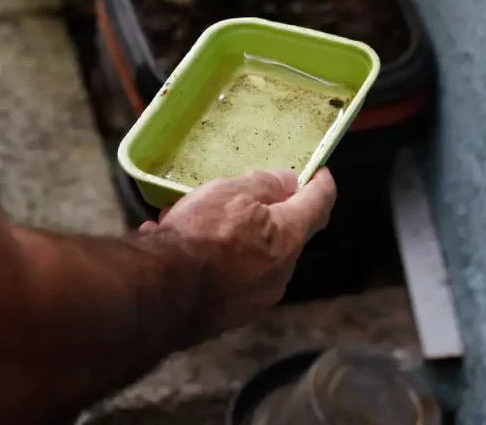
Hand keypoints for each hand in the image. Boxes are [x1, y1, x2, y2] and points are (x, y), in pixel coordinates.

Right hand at [139, 168, 335, 334]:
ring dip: (231, 238)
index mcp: (289, 237)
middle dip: (266, 215)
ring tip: (191, 222)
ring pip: (251, 257)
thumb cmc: (203, 234)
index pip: (320, 204)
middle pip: (284, 235)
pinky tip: (176, 247)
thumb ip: (265, 184)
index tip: (319, 171)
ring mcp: (256, 298)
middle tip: (240, 196)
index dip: (321, 183)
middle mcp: (281, 273)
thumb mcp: (233, 192)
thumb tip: (289, 182)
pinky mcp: (229, 315)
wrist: (163, 294)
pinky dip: (211, 260)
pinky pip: (226, 277)